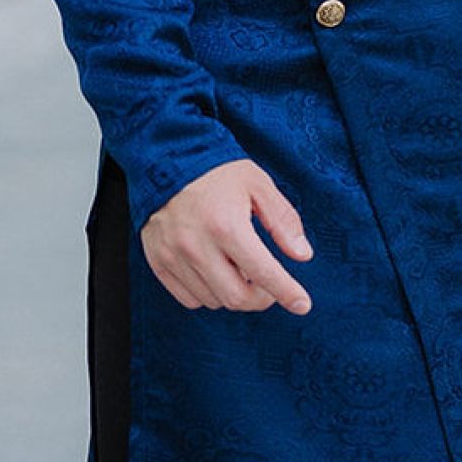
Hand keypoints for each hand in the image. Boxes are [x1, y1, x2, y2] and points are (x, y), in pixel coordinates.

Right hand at [140, 159, 314, 315]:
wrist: (168, 157)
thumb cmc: (217, 171)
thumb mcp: (258, 185)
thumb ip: (283, 220)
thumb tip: (302, 255)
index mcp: (226, 225)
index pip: (263, 273)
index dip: (287, 292)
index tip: (302, 304)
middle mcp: (197, 246)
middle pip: (236, 298)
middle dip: (261, 299)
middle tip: (269, 286)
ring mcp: (174, 256)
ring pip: (213, 300)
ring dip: (234, 293)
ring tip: (239, 267)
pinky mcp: (158, 262)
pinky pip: (188, 298)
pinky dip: (208, 294)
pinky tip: (216, 271)